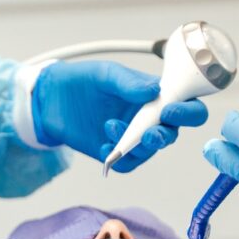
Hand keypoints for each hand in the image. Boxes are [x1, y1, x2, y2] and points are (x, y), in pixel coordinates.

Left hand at [32, 60, 207, 172]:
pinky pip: (128, 164)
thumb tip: (155, 90)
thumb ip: (128, 82)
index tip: (169, 111)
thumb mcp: (105, 74)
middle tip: (147, 133)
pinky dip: (120, 158)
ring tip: (110, 126)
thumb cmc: (83, 80)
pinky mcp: (115, 152)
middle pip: (172, 134)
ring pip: (149, 151)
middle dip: (163, 136)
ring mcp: (133, 137)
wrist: (50, 97)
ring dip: (136, 145)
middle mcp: (149, 118)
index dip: (187, 112)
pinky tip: (104, 147)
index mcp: (156, 96)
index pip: (187, 107)